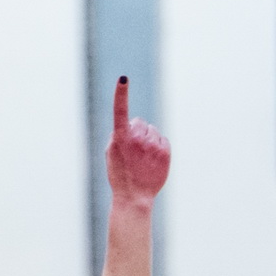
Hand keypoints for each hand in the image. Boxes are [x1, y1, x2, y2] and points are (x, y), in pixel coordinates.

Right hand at [106, 77, 169, 203]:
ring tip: (142, 157)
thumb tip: (132, 123)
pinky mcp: (165, 151)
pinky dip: (158, 146)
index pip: (120, 111)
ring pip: (152, 131)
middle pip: (140, 122)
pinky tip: (151, 160)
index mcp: (120, 138)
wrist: (134, 196)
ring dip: (148, 139)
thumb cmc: (119, 175)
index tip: (123, 79)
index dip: (121, 94)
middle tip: (132, 149)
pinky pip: (162, 140)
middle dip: (136, 131)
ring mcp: (153, 145)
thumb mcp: (111, 154)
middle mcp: (137, 138)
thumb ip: (119, 135)